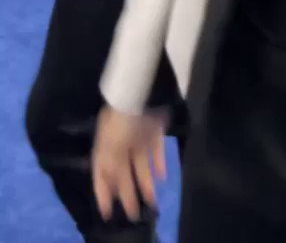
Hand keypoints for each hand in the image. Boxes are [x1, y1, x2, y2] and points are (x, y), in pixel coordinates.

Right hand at [92, 106, 167, 221]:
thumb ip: (112, 170)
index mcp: (104, 149)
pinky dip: (158, 163)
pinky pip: (156, 149)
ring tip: (152, 202)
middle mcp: (119, 144)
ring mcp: (137, 135)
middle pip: (123, 174)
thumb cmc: (120, 122)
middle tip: (134, 215)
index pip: (101, 176)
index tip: (106, 214)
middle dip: (127, 194)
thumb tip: (113, 190)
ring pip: (140, 165)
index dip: (103, 194)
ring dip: (145, 183)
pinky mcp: (154, 128)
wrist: (139, 91)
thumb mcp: (111, 149)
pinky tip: (162, 178)